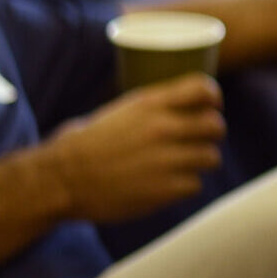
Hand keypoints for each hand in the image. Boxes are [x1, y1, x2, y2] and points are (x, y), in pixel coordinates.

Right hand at [37, 74, 225, 221]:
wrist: (61, 179)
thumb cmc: (84, 144)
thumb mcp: (118, 111)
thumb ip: (153, 108)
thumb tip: (181, 107)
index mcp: (150, 104)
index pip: (204, 88)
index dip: (212, 98)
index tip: (210, 106)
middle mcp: (163, 128)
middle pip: (216, 125)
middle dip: (209, 134)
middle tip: (197, 142)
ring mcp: (166, 159)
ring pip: (211, 157)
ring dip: (199, 162)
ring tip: (179, 165)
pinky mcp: (166, 189)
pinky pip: (195, 184)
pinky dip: (184, 186)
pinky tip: (166, 184)